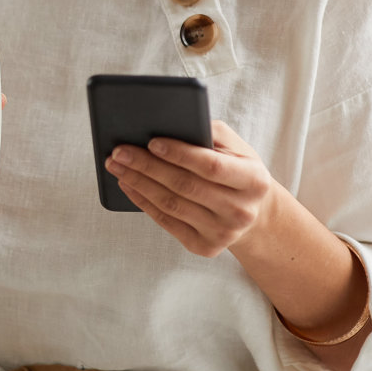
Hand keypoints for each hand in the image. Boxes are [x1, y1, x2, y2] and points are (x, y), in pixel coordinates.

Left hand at [103, 118, 277, 257]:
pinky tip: (127, 185)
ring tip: (117, 165)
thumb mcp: (237, 147)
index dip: (180, 154)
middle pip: (186, 186)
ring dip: (138, 183)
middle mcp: (241, 210)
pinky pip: (167, 222)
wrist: (254, 214)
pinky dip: (143, 202)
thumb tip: (169, 123)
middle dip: (147, 166)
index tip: (152, 141)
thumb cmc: (237, 170)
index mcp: (253, 180)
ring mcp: (223, 232)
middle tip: (120, 151)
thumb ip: (210, 132)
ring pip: (171, 205)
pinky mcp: (205, 247)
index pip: (212, 166)